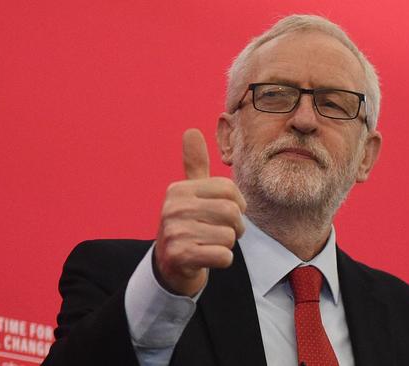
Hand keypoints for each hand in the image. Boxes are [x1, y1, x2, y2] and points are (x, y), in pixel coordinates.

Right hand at [154, 129, 246, 296]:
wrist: (170, 266)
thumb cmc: (188, 225)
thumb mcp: (190, 194)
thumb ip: (194, 165)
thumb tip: (191, 131)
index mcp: (178, 189)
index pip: (229, 189)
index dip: (238, 204)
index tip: (228, 213)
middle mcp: (173, 208)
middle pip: (232, 212)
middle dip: (236, 227)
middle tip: (222, 232)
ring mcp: (175, 232)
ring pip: (229, 236)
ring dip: (227, 244)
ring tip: (210, 244)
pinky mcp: (180, 256)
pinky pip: (223, 255)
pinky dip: (222, 260)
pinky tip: (206, 258)